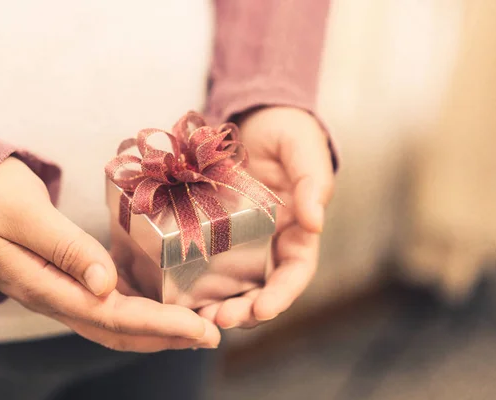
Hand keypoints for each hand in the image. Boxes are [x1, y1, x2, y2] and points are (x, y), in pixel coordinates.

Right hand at [0, 157, 219, 350]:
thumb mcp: (26, 214)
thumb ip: (65, 248)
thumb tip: (106, 286)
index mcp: (46, 286)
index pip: (112, 316)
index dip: (160, 325)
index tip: (199, 328)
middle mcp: (57, 298)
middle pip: (119, 330)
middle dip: (168, 336)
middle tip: (212, 334)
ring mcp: (63, 293)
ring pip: (116, 323)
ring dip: (157, 329)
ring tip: (197, 327)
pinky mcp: (69, 280)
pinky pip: (109, 305)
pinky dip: (141, 311)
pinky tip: (164, 305)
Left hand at [198, 106, 334, 327]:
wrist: (258, 117)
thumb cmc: (288, 133)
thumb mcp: (303, 151)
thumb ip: (312, 183)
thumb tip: (315, 222)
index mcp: (299, 231)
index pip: (295, 273)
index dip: (281, 296)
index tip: (262, 310)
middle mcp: (271, 242)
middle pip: (261, 287)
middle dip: (244, 310)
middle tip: (218, 320)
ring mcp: (242, 238)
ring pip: (232, 282)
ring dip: (218, 303)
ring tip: (198, 316)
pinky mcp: (215, 229)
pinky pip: (207, 258)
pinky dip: (196, 278)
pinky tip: (180, 290)